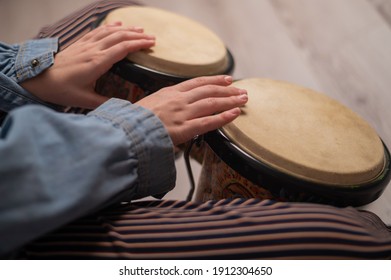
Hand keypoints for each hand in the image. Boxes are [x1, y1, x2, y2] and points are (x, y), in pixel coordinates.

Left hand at [21, 22, 154, 108]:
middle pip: (119, 37)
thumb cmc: (62, 90)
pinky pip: (97, 31)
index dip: (138, 44)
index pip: (123, 48)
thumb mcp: (85, 100)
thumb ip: (106, 103)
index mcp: (97, 62)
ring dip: (126, 29)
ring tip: (139, 29)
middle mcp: (93, 50)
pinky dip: (110, 26)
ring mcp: (86, 45)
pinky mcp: (79, 44)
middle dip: (137, 36)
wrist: (39, 80)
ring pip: (109, 31)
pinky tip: (117, 24)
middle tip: (152, 38)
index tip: (151, 44)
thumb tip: (126, 108)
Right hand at [136, 75, 247, 144]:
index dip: (214, 80)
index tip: (226, 79)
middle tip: (241, 89)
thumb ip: (164, 101)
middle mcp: (180, 99)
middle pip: (209, 90)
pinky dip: (223, 117)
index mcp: (170, 92)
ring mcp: (183, 113)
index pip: (197, 82)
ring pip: (212, 103)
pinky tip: (235, 113)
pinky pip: (209, 121)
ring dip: (230, 100)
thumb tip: (172, 105)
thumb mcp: (150, 102)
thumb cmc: (135, 119)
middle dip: (228, 89)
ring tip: (243, 99)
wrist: (127, 130)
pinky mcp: (185, 128)